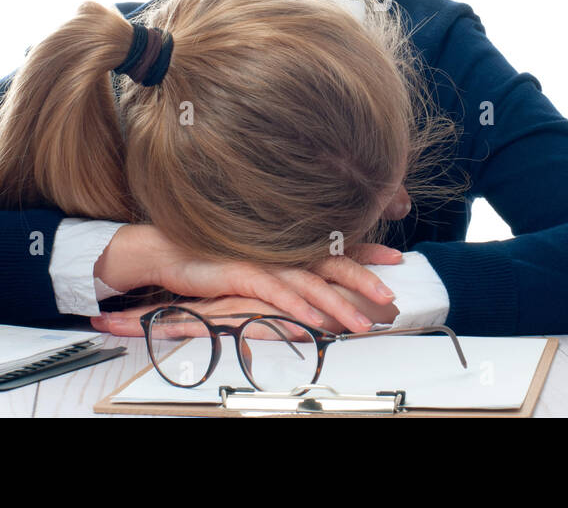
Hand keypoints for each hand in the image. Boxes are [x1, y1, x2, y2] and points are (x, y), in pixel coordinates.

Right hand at [95, 223, 402, 333]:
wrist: (169, 249)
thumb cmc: (214, 256)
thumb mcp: (259, 261)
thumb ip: (288, 267)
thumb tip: (317, 283)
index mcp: (289, 244)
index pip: (338, 245)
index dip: (369, 250)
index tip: (398, 258)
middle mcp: (282, 249)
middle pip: (333, 263)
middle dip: (366, 280)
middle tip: (391, 298)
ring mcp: (264, 260)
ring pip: (311, 284)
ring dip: (338, 305)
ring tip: (361, 324)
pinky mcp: (243, 273)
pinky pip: (277, 294)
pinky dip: (297, 309)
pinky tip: (315, 323)